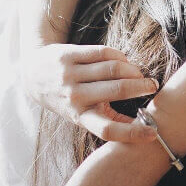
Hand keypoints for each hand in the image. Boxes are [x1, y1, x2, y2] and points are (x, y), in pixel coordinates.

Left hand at [22, 43, 159, 142]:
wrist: (32, 75)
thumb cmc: (66, 99)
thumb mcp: (81, 115)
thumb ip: (109, 120)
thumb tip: (141, 131)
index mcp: (79, 117)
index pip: (107, 129)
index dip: (132, 132)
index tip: (153, 132)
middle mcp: (74, 97)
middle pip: (118, 89)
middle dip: (142, 87)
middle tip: (153, 86)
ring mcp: (70, 75)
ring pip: (113, 68)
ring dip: (133, 70)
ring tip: (138, 74)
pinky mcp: (69, 55)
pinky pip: (104, 53)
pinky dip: (120, 57)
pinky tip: (124, 61)